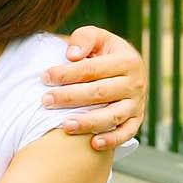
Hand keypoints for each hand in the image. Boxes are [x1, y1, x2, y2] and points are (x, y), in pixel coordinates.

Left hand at [41, 25, 146, 149]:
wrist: (126, 69)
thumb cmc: (103, 53)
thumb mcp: (96, 37)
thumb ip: (84, 39)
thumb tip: (72, 55)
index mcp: (127, 60)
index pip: (92, 69)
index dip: (67, 73)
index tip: (44, 77)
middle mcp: (135, 83)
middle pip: (99, 93)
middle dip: (70, 97)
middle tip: (45, 101)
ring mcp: (137, 103)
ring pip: (112, 116)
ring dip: (88, 122)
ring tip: (64, 126)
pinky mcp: (136, 120)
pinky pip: (126, 133)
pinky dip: (112, 140)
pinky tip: (94, 144)